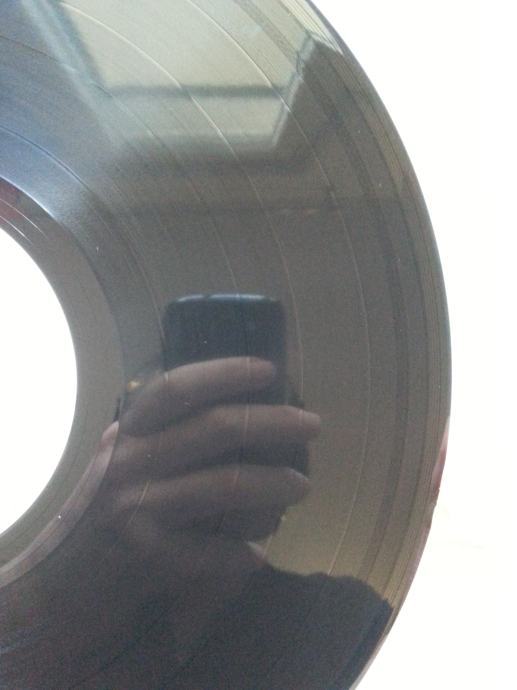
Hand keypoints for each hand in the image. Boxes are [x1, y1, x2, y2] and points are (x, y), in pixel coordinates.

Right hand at [103, 356, 320, 581]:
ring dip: (274, 485)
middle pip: (216, 428)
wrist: (61, 581)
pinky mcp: (146, 556)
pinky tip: (257, 553)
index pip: (178, 388)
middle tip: (312, 424)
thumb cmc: (101, 512)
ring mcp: (138, 508)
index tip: (269, 369)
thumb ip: (162, 435)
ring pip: (226, 485)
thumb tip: (236, 410)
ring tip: (303, 486)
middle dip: (274, 422)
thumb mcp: (122, 460)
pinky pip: (213, 550)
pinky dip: (242, 551)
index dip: (225, 372)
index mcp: (129, 432)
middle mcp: (131, 462)